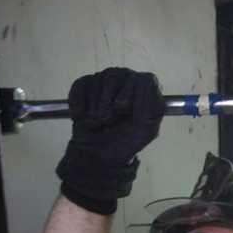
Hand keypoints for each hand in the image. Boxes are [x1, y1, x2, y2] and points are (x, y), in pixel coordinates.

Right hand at [56, 68, 163, 213]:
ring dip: (95, 105)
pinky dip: (79, 102)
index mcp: (144, 94)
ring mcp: (105, 83)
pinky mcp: (85, 86)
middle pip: (118, 75)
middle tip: (106, 120)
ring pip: (99, 79)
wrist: (95, 157)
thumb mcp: (145, 131)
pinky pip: (82, 84)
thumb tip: (148, 84)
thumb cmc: (123, 144)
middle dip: (109, 101)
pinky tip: (82, 116)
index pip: (143, 79)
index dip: (131, 93)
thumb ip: (152, 108)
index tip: (123, 110)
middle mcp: (127, 83)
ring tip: (96, 122)